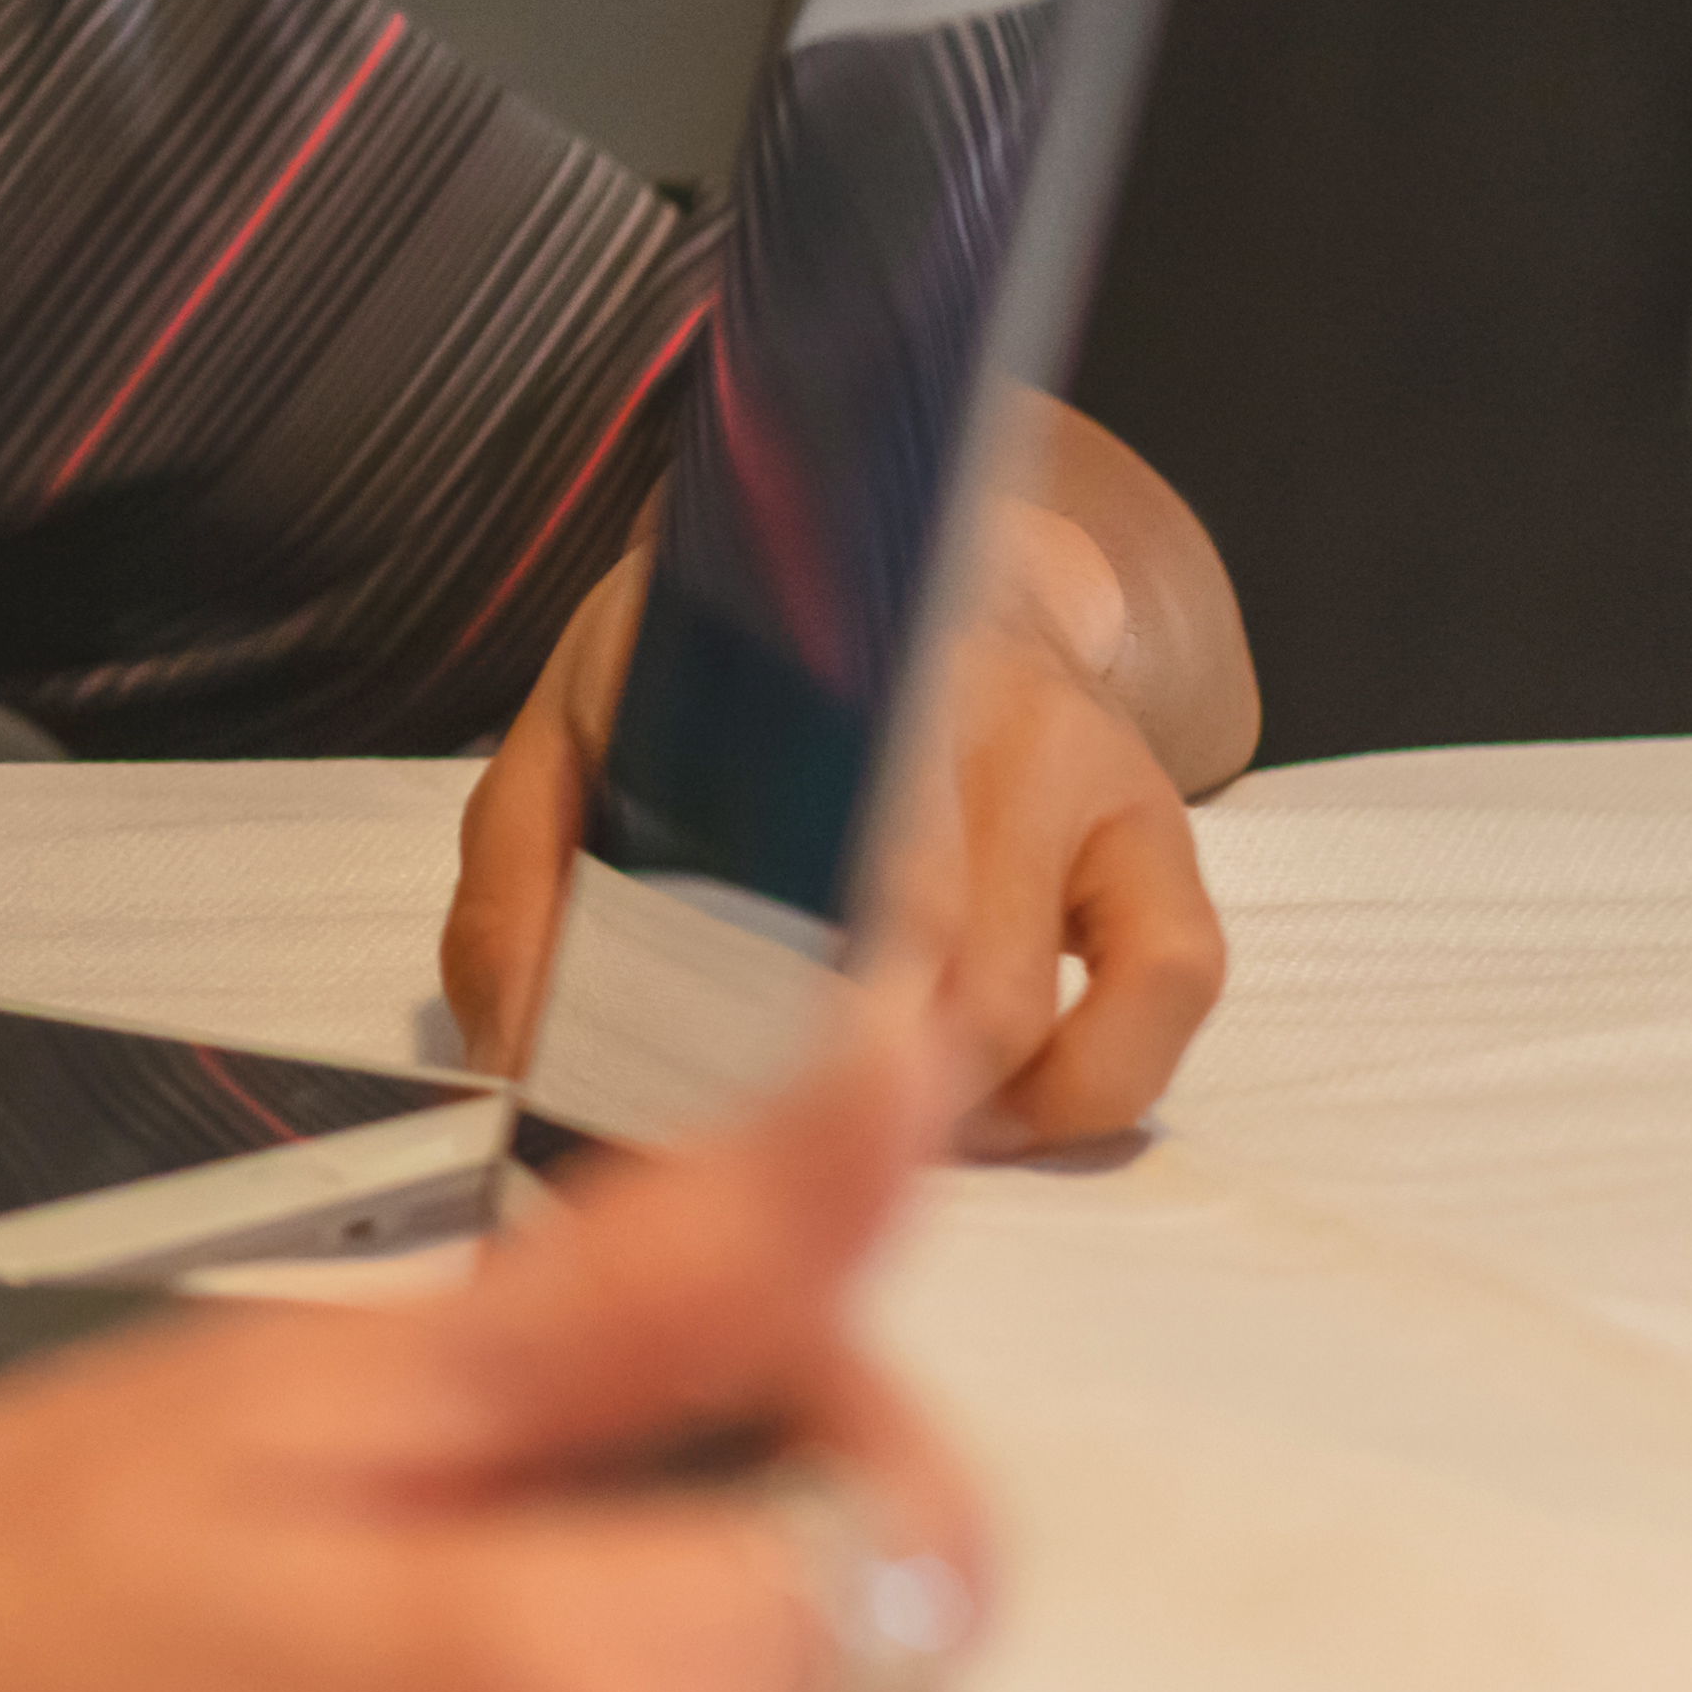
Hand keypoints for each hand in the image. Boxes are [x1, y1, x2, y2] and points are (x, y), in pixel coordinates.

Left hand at [437, 521, 1231, 1154]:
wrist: (892, 561)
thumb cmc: (718, 688)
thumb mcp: (576, 739)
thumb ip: (519, 886)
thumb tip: (518, 1053)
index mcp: (805, 687)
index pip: (826, 878)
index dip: (785, 1016)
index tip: (722, 1104)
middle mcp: (963, 710)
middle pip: (922, 980)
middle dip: (842, 1089)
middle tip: (760, 1130)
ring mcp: (1076, 765)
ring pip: (1024, 1013)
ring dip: (948, 1105)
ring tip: (868, 1106)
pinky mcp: (1158, 826)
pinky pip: (1173, 985)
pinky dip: (1093, 1083)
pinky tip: (1007, 1098)